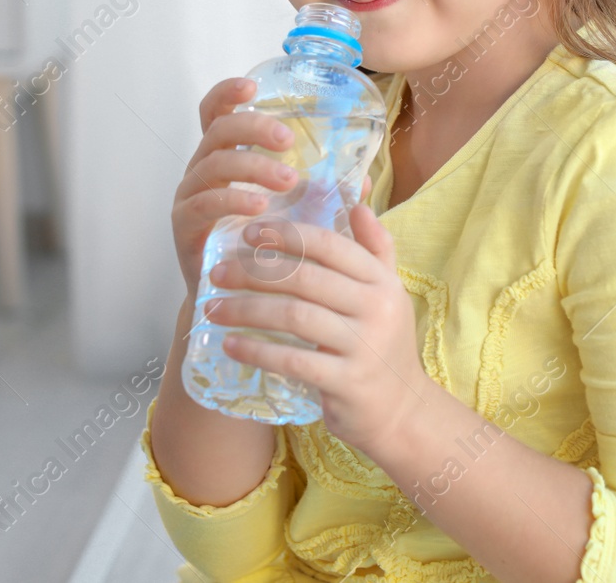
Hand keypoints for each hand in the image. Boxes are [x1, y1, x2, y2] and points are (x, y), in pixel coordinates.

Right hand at [171, 76, 371, 296]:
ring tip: (288, 181)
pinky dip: (232, 201)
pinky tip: (259, 207)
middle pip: (218, 131)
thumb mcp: (297, 215)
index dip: (228, 94)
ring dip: (253, 167)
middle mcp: (203, 170)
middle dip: (253, 129)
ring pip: (213, 165)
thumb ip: (323, 196)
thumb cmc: (264, 247)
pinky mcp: (184, 227)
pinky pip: (203, 204)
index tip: (252, 86)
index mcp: (226, 157)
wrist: (236, 299)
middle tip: (288, 140)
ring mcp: (190, 196)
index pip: (216, 113)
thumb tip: (361, 179)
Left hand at [201, 198, 434, 457]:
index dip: (285, 235)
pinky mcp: (346, 382)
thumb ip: (375, 249)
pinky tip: (230, 345)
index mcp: (382, 280)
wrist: (402, 410)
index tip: (247, 233)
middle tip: (218, 272)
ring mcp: (362, 346)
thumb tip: (357, 204)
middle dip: (253, 272)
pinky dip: (257, 352)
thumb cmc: (385, 345)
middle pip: (304, 278)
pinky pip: (293, 361)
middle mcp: (376, 307)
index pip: (329, 245)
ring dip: (246, 310)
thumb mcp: (389, 292)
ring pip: (294, 316)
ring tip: (213, 309)